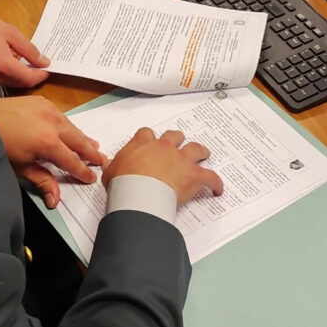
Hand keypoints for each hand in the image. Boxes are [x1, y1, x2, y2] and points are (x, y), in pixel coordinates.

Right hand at [0, 15, 49, 87]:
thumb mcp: (9, 32)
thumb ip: (28, 49)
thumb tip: (43, 61)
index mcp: (4, 66)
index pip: (29, 79)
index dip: (41, 75)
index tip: (47, 68)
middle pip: (20, 83)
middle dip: (31, 76)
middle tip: (38, 64)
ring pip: (9, 83)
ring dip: (19, 75)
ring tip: (21, 59)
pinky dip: (7, 74)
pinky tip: (6, 61)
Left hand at [0, 96, 105, 208]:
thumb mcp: (20, 168)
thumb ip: (42, 180)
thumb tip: (55, 200)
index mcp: (48, 143)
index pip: (72, 161)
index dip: (82, 171)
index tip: (91, 177)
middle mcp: (52, 123)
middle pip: (78, 140)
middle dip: (90, 152)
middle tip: (101, 160)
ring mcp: (47, 109)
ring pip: (71, 126)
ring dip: (81, 137)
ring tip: (92, 145)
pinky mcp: (41, 101)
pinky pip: (60, 115)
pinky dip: (67, 125)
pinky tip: (71, 130)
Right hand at [103, 128, 223, 205]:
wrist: (140, 193)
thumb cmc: (124, 183)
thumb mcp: (111, 172)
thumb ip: (114, 167)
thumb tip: (109, 168)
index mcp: (143, 144)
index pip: (147, 133)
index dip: (150, 138)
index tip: (150, 142)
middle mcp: (164, 147)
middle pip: (175, 136)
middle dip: (177, 140)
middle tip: (178, 146)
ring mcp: (181, 160)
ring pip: (196, 148)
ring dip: (200, 151)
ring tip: (203, 154)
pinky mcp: (194, 175)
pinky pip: (211, 177)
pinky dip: (215, 182)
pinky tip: (217, 188)